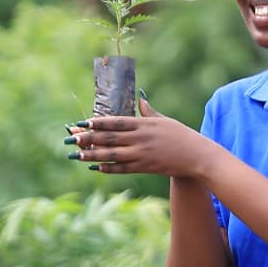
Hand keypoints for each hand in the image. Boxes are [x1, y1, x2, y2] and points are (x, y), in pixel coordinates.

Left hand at [66, 98, 214, 178]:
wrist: (197, 156)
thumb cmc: (182, 136)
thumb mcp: (165, 120)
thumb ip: (149, 111)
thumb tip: (140, 98)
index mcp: (144, 124)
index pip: (116, 122)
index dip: (98, 123)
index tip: (82, 122)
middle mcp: (140, 139)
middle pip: (109, 138)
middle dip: (88, 138)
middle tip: (71, 138)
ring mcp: (142, 154)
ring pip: (112, 155)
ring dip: (92, 154)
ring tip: (76, 154)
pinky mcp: (145, 167)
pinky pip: (122, 168)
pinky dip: (108, 168)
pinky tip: (95, 166)